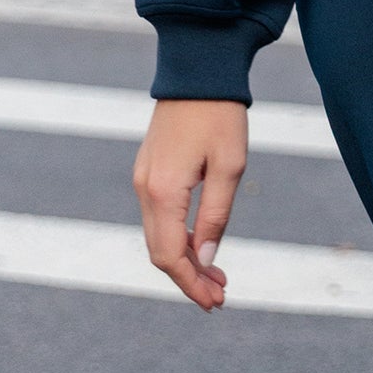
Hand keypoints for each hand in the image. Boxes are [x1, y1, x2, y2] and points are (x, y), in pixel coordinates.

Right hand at [133, 98, 248, 309]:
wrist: (197, 70)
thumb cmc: (220, 116)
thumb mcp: (230, 168)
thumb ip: (216, 215)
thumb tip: (206, 257)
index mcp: (163, 191)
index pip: (169, 255)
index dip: (191, 284)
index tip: (215, 302)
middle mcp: (144, 189)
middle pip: (160, 252)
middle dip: (189, 278)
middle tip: (220, 296)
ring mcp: (142, 179)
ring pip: (158, 236)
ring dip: (185, 260)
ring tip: (217, 276)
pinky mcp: (148, 171)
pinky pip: (158, 217)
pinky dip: (178, 238)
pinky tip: (201, 245)